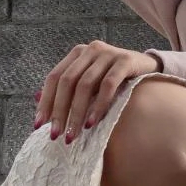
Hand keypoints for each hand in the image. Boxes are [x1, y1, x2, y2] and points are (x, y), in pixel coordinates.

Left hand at [33, 40, 161, 143]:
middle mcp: (90, 50)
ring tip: (74, 134)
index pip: (54, 77)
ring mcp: (108, 53)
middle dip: (59, 111)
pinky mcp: (125, 60)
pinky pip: (108, 85)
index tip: (39, 125)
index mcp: (77, 53)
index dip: (45, 101)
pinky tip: (92, 123)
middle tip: (56, 135)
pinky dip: (98, 106)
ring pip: (85, 85)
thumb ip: (68, 88)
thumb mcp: (91, 81)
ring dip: (76, 113)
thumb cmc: (116, 78)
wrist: (149, 67)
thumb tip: (35, 99)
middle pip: (67, 81)